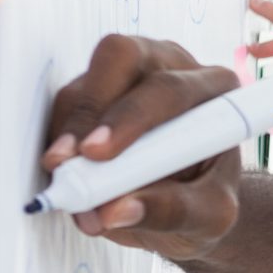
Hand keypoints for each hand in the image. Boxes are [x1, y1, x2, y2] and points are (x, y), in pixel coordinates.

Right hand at [43, 34, 244, 257]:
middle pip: (120, 57)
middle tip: (63, 161)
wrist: (188, 200)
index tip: (97, 153)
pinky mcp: (92, 91)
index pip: (171, 88)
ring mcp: (128, 75)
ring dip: (66, 138)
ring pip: (82, 87)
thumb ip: (171, 212)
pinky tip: (69, 177)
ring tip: (71, 189)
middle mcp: (170, 67)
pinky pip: (64, 108)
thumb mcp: (208, 215)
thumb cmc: (206, 197)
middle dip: (87, 112)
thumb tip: (113, 211)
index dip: (130, 117)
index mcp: (214, 88)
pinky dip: (58, 144)